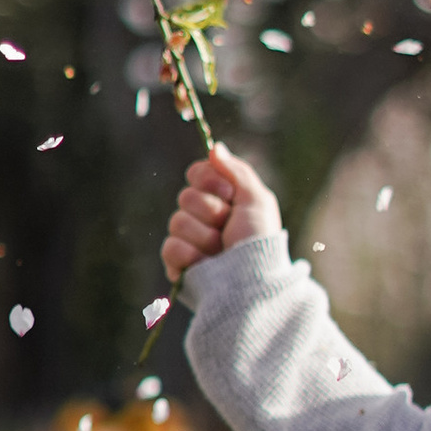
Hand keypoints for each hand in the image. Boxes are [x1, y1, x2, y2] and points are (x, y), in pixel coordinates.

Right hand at [162, 143, 284, 281]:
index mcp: (221, 200)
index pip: (197, 173)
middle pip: (186, 197)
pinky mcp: (177, 265)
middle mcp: (202, 218)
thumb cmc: (260, 242)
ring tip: (222, 252)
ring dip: (206, 237)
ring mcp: (188, 241)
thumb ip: (237, 171)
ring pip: (178, 222)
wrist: (254, 282)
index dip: (210, 181)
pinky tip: (207, 266)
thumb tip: (215, 148)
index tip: (229, 195)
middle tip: (229, 229)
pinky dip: (192, 256)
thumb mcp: (258, 201)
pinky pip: (170, 247)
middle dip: (211, 212)